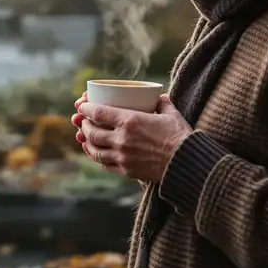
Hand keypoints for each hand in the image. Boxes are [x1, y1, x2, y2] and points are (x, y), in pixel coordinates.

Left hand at [69, 93, 191, 183]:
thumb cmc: (180, 136)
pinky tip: (97, 154)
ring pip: (95, 151)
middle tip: (82, 122)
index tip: (81, 106)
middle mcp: (122, 139)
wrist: (185, 163)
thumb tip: (160, 97)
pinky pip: (106, 164)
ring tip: (85, 139)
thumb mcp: (171, 113)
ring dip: (87, 143)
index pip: (99, 113)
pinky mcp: (127, 170)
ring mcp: (123, 157)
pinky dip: (98, 158)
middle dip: (84, 126)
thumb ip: (162, 103)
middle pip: (92, 133)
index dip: (86, 108)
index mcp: (130, 121)